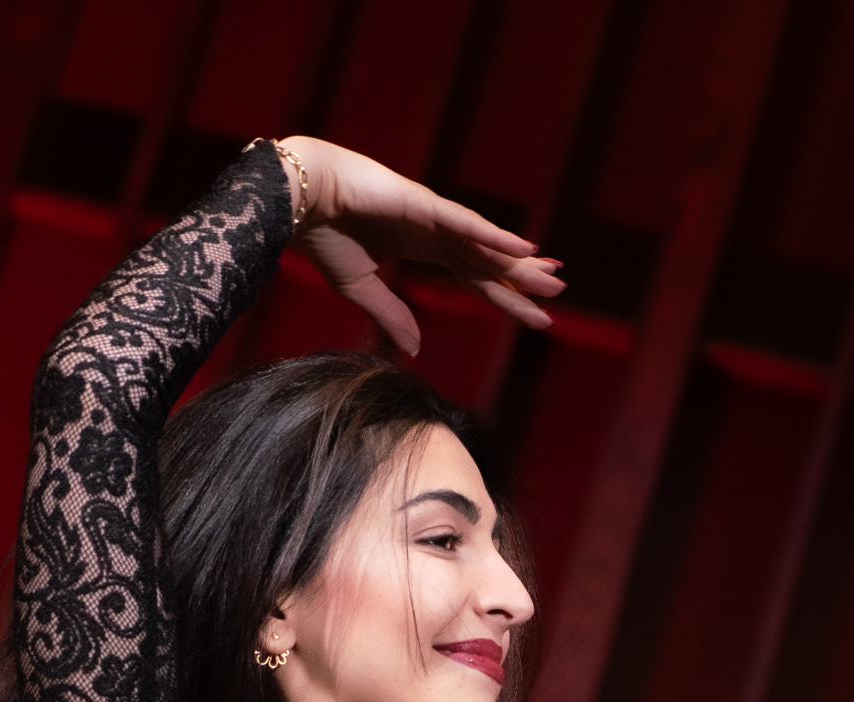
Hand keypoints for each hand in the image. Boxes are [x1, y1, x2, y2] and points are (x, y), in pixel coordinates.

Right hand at [277, 135, 564, 355]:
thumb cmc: (321, 235)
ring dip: (518, 262)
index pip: (472, 277)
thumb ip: (391, 315)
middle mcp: (433, 231)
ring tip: (552, 277)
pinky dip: (494, 236)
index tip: (533, 314)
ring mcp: (430, 215)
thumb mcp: (361, 288)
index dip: (502, 295)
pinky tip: (523, 247)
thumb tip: (415, 349)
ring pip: (484, 244)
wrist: (294, 201)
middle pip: (487, 261)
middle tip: (559, 292)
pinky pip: (465, 224)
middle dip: (521, 278)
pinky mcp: (421, 204)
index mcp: (419, 247)